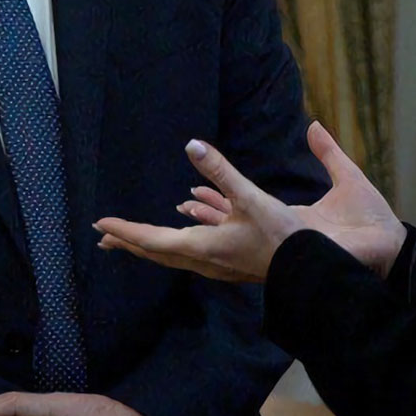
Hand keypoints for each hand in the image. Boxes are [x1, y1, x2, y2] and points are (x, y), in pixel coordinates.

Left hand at [97, 122, 405, 281]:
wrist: (315, 270)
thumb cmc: (284, 238)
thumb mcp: (252, 199)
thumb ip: (222, 172)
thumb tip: (192, 146)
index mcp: (203, 247)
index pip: (153, 239)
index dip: (126, 230)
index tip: (101, 224)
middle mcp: (205, 258)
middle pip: (157, 249)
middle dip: (130, 240)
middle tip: (103, 234)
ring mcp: (219, 260)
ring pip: (176, 246)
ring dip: (152, 237)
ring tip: (133, 230)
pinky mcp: (233, 255)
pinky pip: (200, 238)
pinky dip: (188, 224)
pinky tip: (190, 206)